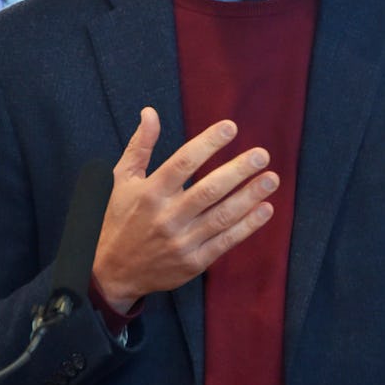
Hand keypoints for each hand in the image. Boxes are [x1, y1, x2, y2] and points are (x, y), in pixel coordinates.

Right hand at [92, 107, 278, 311]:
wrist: (113, 272)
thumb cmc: (120, 220)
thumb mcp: (122, 180)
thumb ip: (140, 146)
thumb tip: (150, 112)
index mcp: (150, 192)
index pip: (183, 163)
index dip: (208, 143)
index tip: (231, 128)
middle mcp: (167, 216)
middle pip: (208, 190)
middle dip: (238, 170)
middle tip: (262, 154)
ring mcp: (182, 242)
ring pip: (222, 216)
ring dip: (250, 196)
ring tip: (271, 179)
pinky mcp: (194, 263)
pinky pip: (226, 242)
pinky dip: (248, 226)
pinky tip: (265, 209)